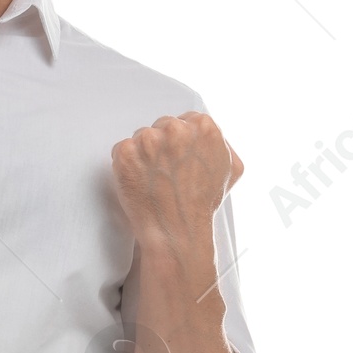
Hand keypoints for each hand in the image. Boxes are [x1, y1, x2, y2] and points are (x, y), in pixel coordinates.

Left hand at [110, 112, 242, 252]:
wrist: (176, 231)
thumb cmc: (201, 205)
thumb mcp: (231, 170)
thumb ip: (223, 144)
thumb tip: (214, 136)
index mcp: (204, 126)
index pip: (185, 121)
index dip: (180, 142)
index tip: (178, 158)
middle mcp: (176, 129)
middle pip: (161, 126)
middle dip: (162, 146)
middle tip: (165, 172)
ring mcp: (149, 140)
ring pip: (141, 138)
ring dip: (143, 155)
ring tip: (154, 179)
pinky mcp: (126, 153)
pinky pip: (121, 150)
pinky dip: (126, 165)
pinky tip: (140, 181)